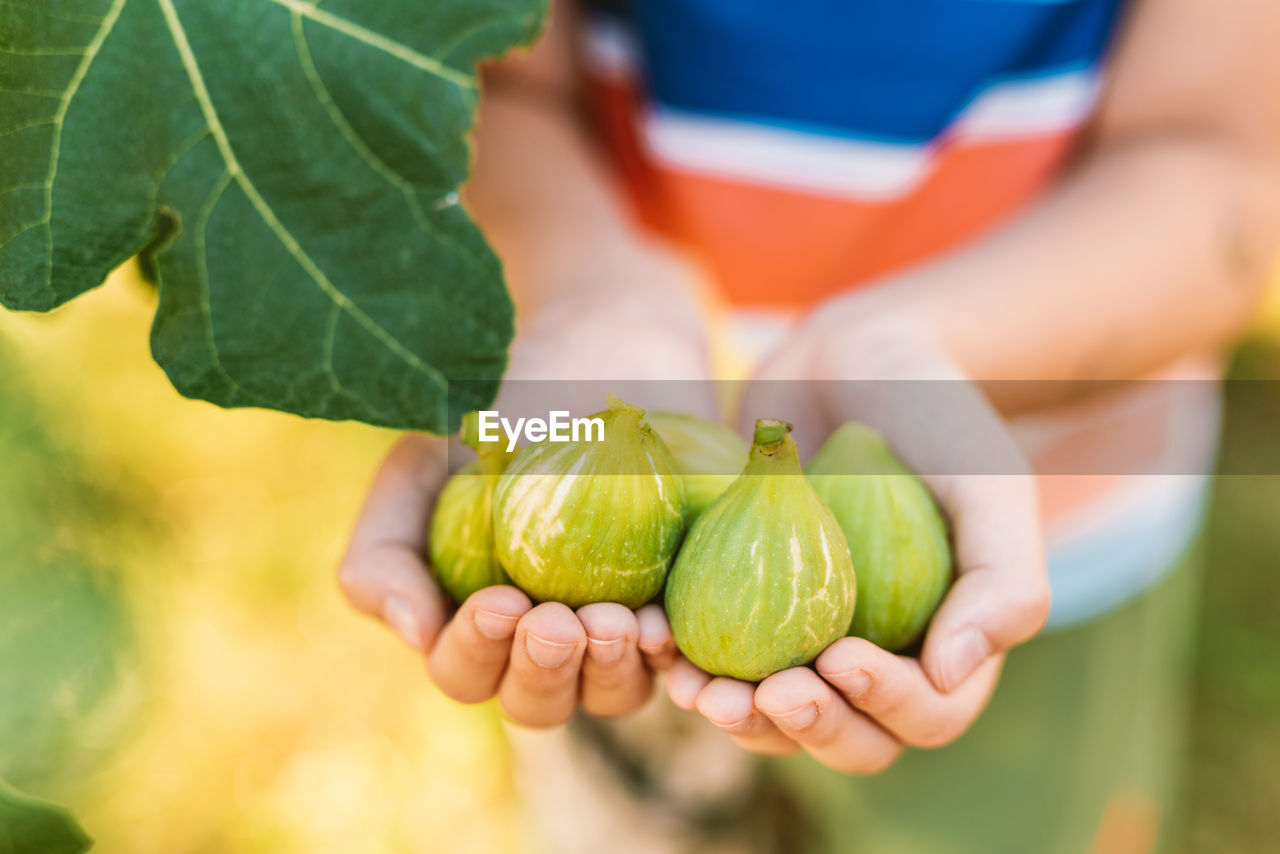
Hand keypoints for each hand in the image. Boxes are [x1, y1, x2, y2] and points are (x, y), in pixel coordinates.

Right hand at [338, 270, 714, 726]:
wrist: (603, 347)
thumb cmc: (501, 410)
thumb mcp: (423, 465)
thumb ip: (386, 547)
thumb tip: (416, 632)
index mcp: (477, 620)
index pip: (466, 670)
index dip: (477, 653)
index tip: (499, 602)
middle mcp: (546, 639)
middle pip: (538, 701)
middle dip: (543, 673)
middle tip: (558, 621)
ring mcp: (618, 627)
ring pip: (612, 693)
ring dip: (609, 673)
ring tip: (616, 622)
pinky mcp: (683, 601)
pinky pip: (681, 655)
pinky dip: (670, 653)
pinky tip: (664, 624)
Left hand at [667, 308, 1050, 772]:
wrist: (857, 358)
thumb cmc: (939, 418)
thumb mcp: (989, 485)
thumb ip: (1002, 580)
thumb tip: (954, 675)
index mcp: (946, 649)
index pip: (925, 715)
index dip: (887, 707)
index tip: (840, 658)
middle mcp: (876, 658)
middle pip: (846, 736)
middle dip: (805, 728)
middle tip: (763, 694)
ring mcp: (805, 637)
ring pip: (773, 715)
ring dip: (736, 717)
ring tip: (695, 689)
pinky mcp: (744, 603)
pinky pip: (718, 655)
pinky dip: (689, 662)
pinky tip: (659, 644)